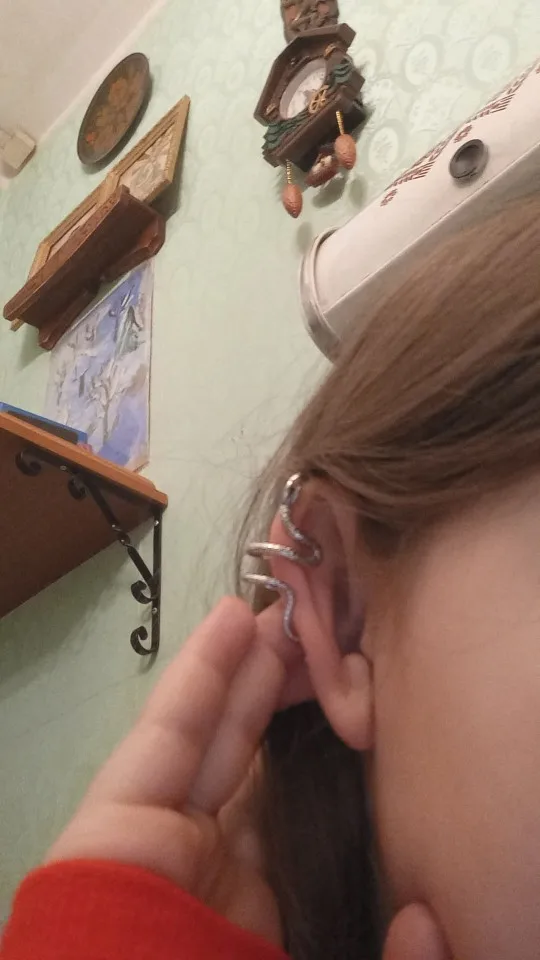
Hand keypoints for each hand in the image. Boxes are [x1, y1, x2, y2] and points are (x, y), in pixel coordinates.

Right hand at [46, 596, 450, 958]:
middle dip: (278, 692)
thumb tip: (426, 922)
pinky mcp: (115, 814)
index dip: (311, 746)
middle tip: (315, 634)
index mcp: (252, 899)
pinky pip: (163, 733)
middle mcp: (207, 861)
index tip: (347, 693)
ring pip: (208, 731)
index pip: (286, 803)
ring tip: (280, 610)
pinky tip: (231, 619)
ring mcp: (159, 833)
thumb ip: (385, 958)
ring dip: (240, 666)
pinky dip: (195, 673)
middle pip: (247, 756)